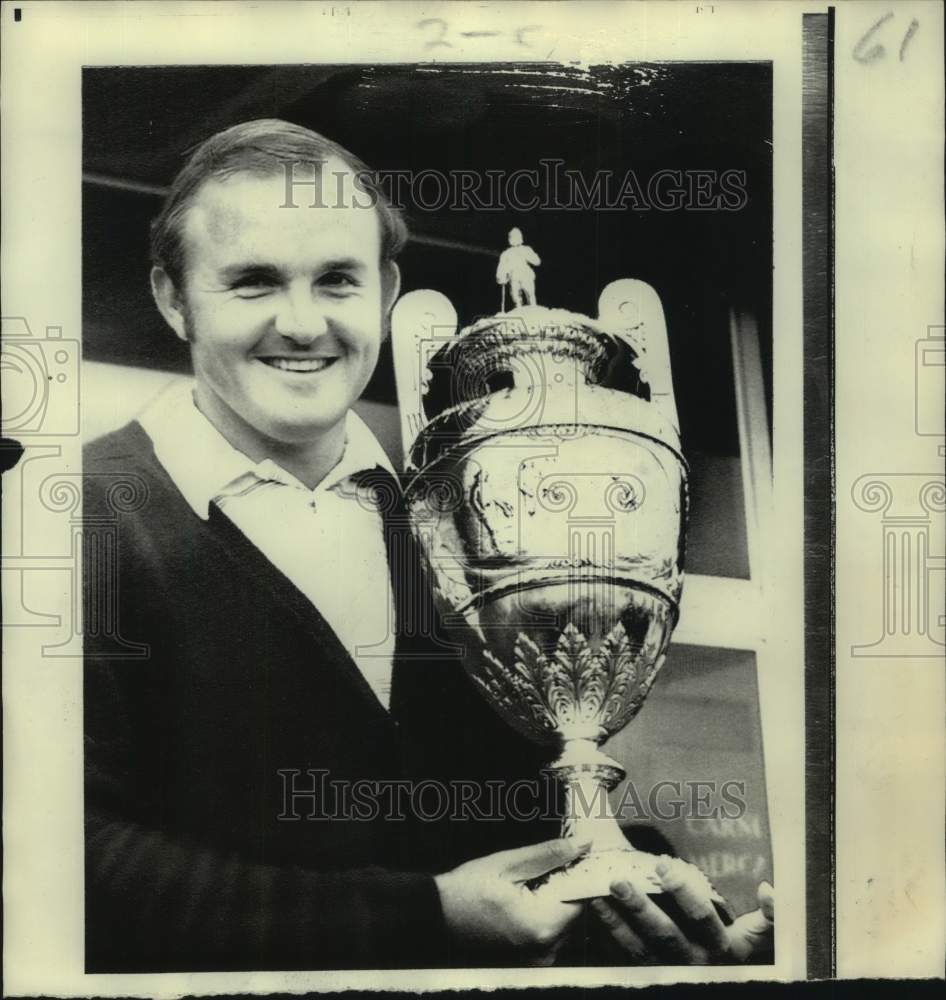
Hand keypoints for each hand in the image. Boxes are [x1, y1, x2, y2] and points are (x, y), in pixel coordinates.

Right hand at [435, 837, 589, 965]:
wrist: (438, 914)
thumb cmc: (468, 888)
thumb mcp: (510, 862)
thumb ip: (550, 854)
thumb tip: (582, 845)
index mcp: (541, 925)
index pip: (581, 896)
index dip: (579, 871)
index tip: (575, 854)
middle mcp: (544, 947)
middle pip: (574, 909)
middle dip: (565, 883)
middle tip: (541, 866)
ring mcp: (538, 955)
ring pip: (564, 918)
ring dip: (556, 896)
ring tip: (529, 881)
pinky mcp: (532, 955)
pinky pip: (551, 928)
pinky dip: (545, 910)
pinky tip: (525, 896)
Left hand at [590, 860, 774, 964]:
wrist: (719, 985)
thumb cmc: (737, 954)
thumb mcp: (757, 940)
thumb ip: (768, 917)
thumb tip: (768, 888)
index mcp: (721, 948)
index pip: (701, 917)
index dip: (682, 892)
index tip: (662, 865)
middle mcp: (694, 962)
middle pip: (664, 933)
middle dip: (639, 906)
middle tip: (618, 879)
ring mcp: (670, 970)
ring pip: (639, 946)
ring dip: (617, 919)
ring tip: (599, 892)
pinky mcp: (651, 974)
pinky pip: (626, 956)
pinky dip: (610, 932)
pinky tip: (596, 909)